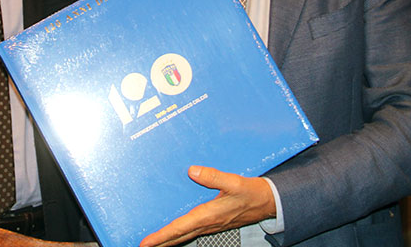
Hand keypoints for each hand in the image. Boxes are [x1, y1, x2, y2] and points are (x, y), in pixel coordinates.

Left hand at [139, 166, 275, 246]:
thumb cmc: (251, 193)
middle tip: (143, 245)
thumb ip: (213, 176)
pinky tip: (174, 231)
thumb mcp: (234, 182)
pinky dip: (179, 234)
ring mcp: (210, 225)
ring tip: (154, 242)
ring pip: (185, 236)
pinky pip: (192, 231)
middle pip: (179, 237)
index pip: (180, 228)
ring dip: (169, 240)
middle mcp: (207, 223)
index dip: (162, 236)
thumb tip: (192, 171)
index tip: (147, 242)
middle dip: (161, 242)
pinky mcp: (213, 223)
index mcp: (209, 215)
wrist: (267, 203)